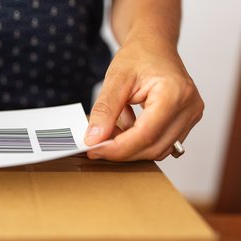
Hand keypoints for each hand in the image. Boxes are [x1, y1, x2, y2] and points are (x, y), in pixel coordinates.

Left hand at [84, 38, 203, 160]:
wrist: (154, 46)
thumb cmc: (139, 55)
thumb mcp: (115, 79)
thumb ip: (104, 110)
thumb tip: (94, 139)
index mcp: (174, 93)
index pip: (145, 135)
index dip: (117, 148)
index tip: (93, 149)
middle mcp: (189, 107)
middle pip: (153, 147)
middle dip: (121, 151)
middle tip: (95, 145)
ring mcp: (191, 116)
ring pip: (158, 150)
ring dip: (130, 148)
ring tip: (109, 131)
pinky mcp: (186, 121)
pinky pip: (161, 143)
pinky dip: (139, 142)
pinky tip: (124, 129)